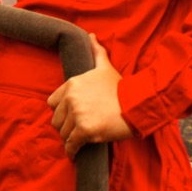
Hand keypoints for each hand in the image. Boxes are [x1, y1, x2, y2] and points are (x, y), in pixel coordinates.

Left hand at [47, 34, 133, 158]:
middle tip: (76, 130)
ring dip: (69, 138)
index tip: (70, 116)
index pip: (52, 103)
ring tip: (78, 141)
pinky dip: (71, 151)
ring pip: (63, 133)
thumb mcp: (105, 67)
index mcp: (71, 84)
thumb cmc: (122, 88)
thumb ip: (96, 53)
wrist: (139, 104)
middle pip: (57, 119)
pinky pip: (71, 145)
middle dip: (65, 126)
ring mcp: (78, 115)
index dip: (61, 111)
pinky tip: (74, 154)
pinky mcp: (86, 130)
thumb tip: (91, 36)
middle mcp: (71, 98)